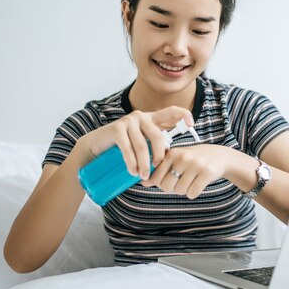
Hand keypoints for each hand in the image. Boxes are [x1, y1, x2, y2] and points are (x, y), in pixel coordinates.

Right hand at [77, 106, 193, 178]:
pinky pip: (127, 147)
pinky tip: (133, 171)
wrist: (96, 146)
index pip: (171, 112)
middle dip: (159, 155)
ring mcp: (128, 121)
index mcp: (152, 119)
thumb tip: (173, 161)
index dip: (183, 115)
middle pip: (157, 136)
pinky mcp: (116, 129)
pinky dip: (131, 162)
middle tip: (157, 168)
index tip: (192, 125)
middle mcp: (141, 117)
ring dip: (144, 164)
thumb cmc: (124, 147)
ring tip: (143, 176)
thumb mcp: (143, 144)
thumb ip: (156, 147)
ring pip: (142, 145)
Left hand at [140, 144, 235, 198]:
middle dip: (173, 188)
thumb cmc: (194, 159)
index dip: (161, 184)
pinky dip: (194, 193)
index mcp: (172, 153)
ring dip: (185, 190)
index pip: (156, 178)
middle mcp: (183, 157)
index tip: (170, 180)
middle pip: (166, 186)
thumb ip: (160, 171)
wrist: (220, 156)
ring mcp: (195, 164)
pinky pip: (192, 193)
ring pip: (180, 191)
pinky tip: (199, 183)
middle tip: (182, 181)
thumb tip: (142, 182)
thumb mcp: (176, 160)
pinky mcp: (207, 172)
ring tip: (192, 180)